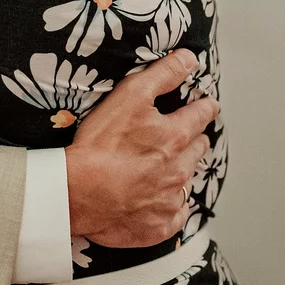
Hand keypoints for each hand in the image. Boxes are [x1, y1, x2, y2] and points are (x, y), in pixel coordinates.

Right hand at [63, 50, 217, 246]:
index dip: (204, 106)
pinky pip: (174, 214)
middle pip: (199, 149)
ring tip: (164, 168)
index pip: (201, 115)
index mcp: (176, 137)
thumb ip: (163, 75)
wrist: (77, 194)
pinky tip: (155, 199)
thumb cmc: (99, 145)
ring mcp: (171, 200)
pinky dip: (168, 206)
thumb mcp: (130, 96)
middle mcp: (180, 169)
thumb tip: (188, 59)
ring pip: (187, 182)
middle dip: (194, 139)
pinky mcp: (160, 225)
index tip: (207, 104)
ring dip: (180, 172)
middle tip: (185, 136)